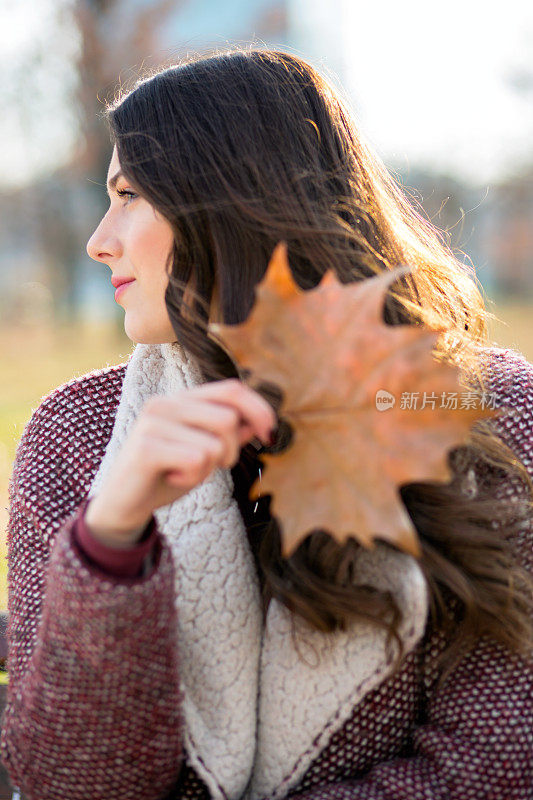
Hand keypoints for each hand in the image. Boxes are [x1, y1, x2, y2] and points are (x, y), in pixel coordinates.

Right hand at [85, 379, 275, 547]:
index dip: (259, 409)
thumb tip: (258, 421)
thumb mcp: (204, 453)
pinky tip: (172, 478)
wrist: (123, 504)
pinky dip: (192, 478)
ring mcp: (153, 421)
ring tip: (184, 471)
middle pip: (229, 419)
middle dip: (231, 451)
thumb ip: (228, 434)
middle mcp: (166, 403)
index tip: (269, 435)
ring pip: (215, 443)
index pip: (232, 389)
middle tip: (210, 465)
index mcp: (182, 399)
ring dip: (209, 467)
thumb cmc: (165, 475)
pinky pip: (197, 460)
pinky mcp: (146, 446)